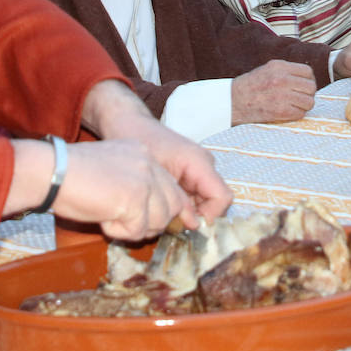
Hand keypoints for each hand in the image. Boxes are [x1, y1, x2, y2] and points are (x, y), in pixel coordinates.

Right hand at [51, 139, 192, 240]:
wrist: (51, 171)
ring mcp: (144, 181)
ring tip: (109, 219)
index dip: (174, 207)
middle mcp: (148, 163)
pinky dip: (118, 231)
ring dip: (136, 229)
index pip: (171, 185)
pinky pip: (136, 231)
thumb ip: (131, 185)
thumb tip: (147, 214)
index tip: (182, 222)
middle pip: (173, 204)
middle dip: (156, 223)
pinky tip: (102, 218)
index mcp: (142, 153)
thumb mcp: (109, 170)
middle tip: (130, 227)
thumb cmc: (68, 174)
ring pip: (160, 220)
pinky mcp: (134, 200)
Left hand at [82, 80, 230, 224]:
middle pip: (216, 202)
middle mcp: (204, 165)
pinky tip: (164, 208)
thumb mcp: (153, 173)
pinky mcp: (190, 174)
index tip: (187, 227)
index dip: (210, 216)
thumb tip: (192, 225)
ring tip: (165, 217)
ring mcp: (198, 169)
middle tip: (172, 226)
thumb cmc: (137, 141)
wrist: (127, 124)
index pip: (223, 197)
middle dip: (198, 218)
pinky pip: (196, 197)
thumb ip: (174, 199)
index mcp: (199, 161)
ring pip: (206, 202)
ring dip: (190, 214)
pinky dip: (184, 207)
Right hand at [230, 60, 315, 123]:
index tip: (303, 86)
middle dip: (307, 94)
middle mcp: (282, 79)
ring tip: (293, 105)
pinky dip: (296, 114)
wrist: (232, 102)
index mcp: (279, 66)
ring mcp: (282, 95)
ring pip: (309, 102)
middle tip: (298, 98)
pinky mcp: (281, 111)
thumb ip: (287, 71)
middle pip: (311, 87)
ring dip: (303, 106)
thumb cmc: (250, 86)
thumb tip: (308, 79)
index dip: (308, 80)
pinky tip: (286, 112)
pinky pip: (301, 113)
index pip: (308, 72)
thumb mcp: (268, 70)